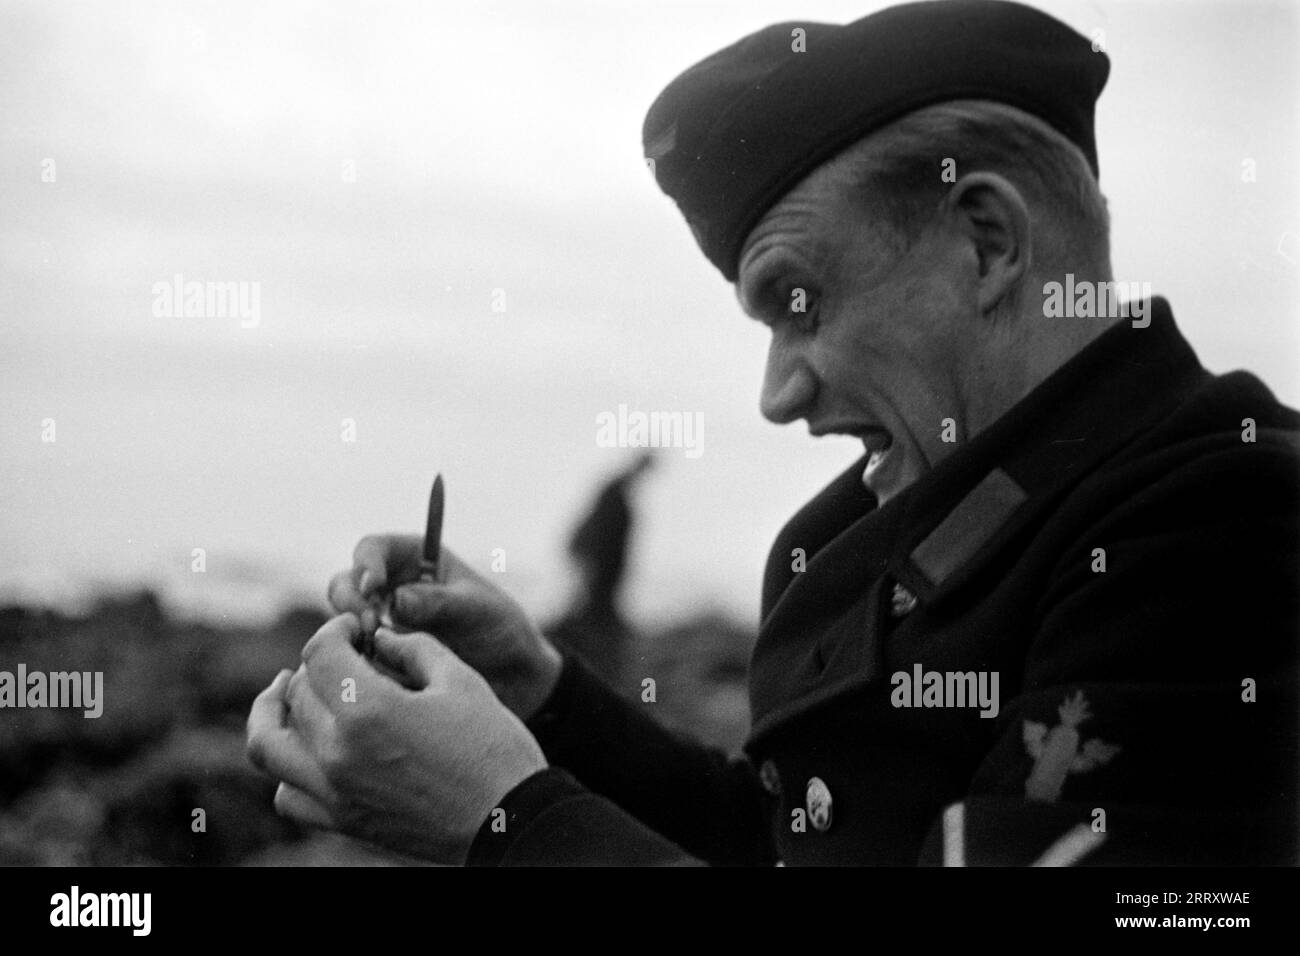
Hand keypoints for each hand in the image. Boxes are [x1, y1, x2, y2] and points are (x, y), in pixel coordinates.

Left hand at [246, 612, 546, 864]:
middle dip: (321, 662)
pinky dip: (288, 766)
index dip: (336, 629)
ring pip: (269, 742)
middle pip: (299, 690)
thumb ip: (413, 647)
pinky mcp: (341, 820)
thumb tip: (380, 638)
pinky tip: (309, 747)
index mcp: (368, 710)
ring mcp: (333, 791)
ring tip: (288, 691)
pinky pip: (287, 793)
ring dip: (275, 710)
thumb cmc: (493, 746)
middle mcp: (337, 752)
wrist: (509, 820)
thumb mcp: (460, 679)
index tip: (356, 628)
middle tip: (349, 657)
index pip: (320, 652)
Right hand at [328, 535, 561, 719]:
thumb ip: (439, 602)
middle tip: (371, 624)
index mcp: (417, 559)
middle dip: (352, 599)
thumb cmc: (500, 630)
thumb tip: (396, 600)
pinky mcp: (381, 654)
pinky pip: (354, 652)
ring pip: (344, 617)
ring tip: (376, 647)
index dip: (367, 563)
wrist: (511, 677)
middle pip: (347, 581)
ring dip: (351, 630)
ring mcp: (383, 621)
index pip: (374, 548)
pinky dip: (358, 658)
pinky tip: (378, 669)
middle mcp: (393, 586)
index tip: (373, 586)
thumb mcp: (477, 610)